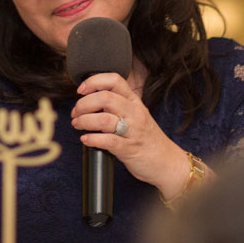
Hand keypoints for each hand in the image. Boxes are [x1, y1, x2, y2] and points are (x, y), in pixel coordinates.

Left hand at [71, 72, 186, 195]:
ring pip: (104, 119)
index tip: (81, 90)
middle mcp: (135, 113)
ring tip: (78, 125)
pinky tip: (86, 140)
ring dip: (84, 121)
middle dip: (84, 104)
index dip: (94, 81)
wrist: (167, 162)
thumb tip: (91, 99)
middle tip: (76, 112)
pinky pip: (107, 141)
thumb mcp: (136, 115)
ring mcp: (133, 131)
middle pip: (105, 98)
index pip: (115, 80)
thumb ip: (118, 105)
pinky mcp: (129, 149)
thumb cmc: (147, 139)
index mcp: (135, 102)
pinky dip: (92, 139)